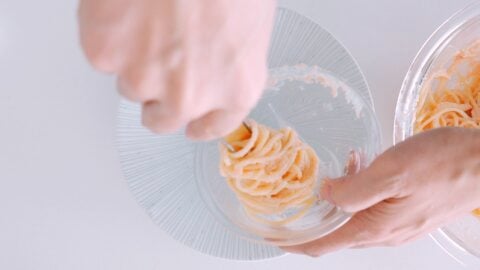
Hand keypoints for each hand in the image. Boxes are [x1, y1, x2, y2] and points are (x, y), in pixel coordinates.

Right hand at [78, 0, 274, 139]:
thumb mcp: (248, 22)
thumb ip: (229, 58)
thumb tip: (213, 62)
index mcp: (237, 87)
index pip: (214, 126)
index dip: (199, 123)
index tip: (192, 123)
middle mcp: (192, 95)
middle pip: (163, 120)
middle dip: (160, 99)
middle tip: (159, 64)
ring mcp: (145, 78)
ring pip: (130, 88)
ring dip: (135, 62)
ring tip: (149, 20)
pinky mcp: (105, 53)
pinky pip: (103, 56)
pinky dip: (111, 35)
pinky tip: (128, 8)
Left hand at [283, 127, 479, 256]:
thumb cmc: (444, 164)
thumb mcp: (391, 172)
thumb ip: (353, 189)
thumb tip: (326, 196)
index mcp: (374, 228)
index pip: (322, 245)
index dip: (293, 243)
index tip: (272, 236)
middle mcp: (385, 234)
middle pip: (336, 235)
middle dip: (312, 220)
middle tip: (296, 198)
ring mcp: (399, 226)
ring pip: (355, 221)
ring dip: (338, 203)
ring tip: (335, 173)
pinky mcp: (409, 214)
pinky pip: (373, 211)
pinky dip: (359, 196)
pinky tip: (362, 170)